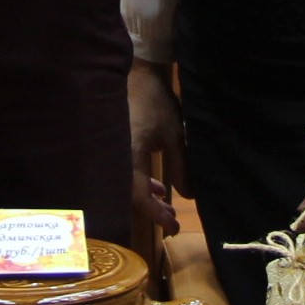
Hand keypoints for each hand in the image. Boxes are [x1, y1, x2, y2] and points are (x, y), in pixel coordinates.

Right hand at [126, 60, 184, 252]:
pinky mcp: (118, 148)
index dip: (156, 215)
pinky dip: (143, 183)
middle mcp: (117, 159)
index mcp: (130, 157)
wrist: (137, 76)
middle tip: (172, 222)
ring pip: (130, 186)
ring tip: (168, 206)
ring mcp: (115, 153)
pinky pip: (128, 173)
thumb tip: (188, 195)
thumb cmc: (156, 103)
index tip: (172, 228)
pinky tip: (159, 186)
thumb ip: (181, 166)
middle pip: (132, 196)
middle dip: (153, 210)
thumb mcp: (175, 135)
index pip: (139, 196)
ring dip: (149, 197)